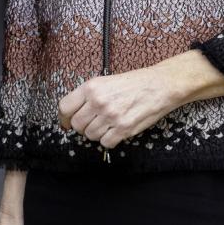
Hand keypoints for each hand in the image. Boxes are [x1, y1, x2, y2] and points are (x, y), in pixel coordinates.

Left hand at [58, 50, 223, 148]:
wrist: (159, 85)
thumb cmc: (133, 83)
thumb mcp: (104, 81)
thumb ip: (87, 96)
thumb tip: (71, 114)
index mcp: (91, 87)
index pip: (65, 107)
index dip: (64, 117)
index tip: (67, 122)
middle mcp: (99, 102)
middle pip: (77, 125)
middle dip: (83, 126)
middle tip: (93, 122)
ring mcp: (111, 116)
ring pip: (90, 136)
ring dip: (97, 133)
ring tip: (108, 123)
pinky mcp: (123, 129)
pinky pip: (106, 143)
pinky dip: (109, 140)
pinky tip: (116, 130)